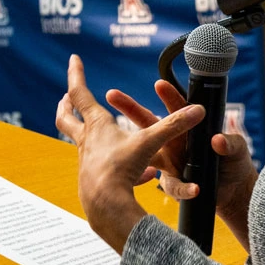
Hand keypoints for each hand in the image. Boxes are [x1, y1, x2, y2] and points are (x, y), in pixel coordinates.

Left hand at [55, 54, 203, 251]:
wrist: (104, 205)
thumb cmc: (120, 170)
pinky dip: (116, 166)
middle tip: (66, 98)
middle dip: (66, 105)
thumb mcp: (150, 143)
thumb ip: (174, 125)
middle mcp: (86, 141)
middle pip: (65, 117)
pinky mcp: (91, 179)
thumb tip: (198, 110)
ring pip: (83, 143)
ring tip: (103, 134)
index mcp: (96, 125)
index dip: (75, 73)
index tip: (73, 58)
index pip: (79, 93)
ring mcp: (86, 161)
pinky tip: (139, 175)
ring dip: (90, 135)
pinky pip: (103, 167)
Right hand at [106, 79, 257, 226]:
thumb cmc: (233, 163)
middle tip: (112, 95)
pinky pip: (173, 187)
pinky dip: (183, 189)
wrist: (233, 191)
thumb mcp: (238, 150)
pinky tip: (194, 189)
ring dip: (137, 151)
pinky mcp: (174, 183)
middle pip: (149, 124)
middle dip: (130, 108)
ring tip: (128, 147)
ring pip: (148, 154)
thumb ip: (231, 143)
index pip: (178, 109)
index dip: (169, 96)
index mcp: (189, 128)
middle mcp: (174, 142)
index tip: (160, 84)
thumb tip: (217, 140)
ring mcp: (170, 163)